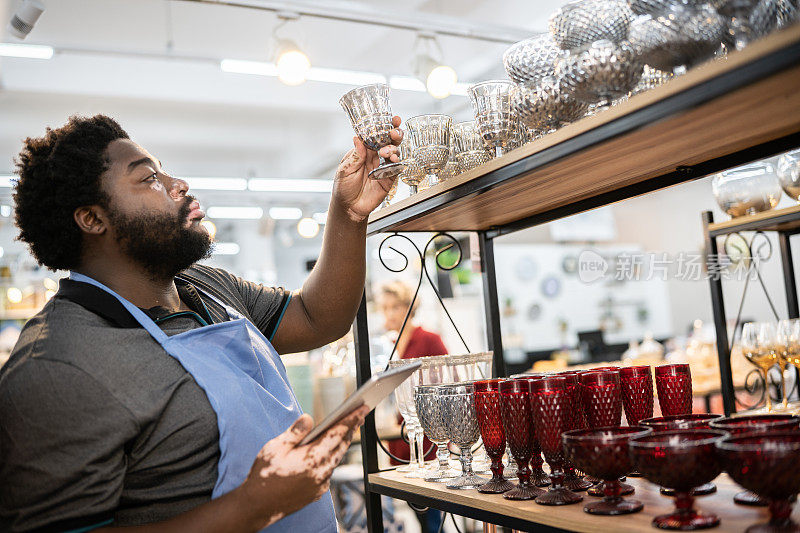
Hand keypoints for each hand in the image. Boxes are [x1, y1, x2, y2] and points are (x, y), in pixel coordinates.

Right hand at [241, 405, 369, 529]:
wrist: (258, 506)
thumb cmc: (265, 475)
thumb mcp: (276, 447)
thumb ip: (296, 432)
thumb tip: (309, 418)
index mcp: (313, 458)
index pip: (338, 433)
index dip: (351, 419)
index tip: (363, 408)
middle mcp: (322, 472)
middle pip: (342, 445)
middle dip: (351, 428)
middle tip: (359, 414)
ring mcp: (321, 483)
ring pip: (336, 458)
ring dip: (341, 443)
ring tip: (345, 430)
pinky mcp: (317, 491)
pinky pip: (329, 471)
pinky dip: (330, 458)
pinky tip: (327, 452)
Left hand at [332, 116, 402, 222]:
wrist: (348, 208)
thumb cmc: (343, 188)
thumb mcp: (345, 170)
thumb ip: (354, 156)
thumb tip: (357, 138)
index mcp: (363, 152)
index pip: (375, 135)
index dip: (383, 126)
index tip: (390, 119)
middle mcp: (375, 157)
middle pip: (389, 141)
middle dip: (394, 134)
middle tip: (394, 132)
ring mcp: (383, 168)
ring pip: (394, 152)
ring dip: (393, 148)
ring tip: (386, 152)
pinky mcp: (388, 179)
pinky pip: (396, 169)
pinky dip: (397, 163)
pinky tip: (393, 160)